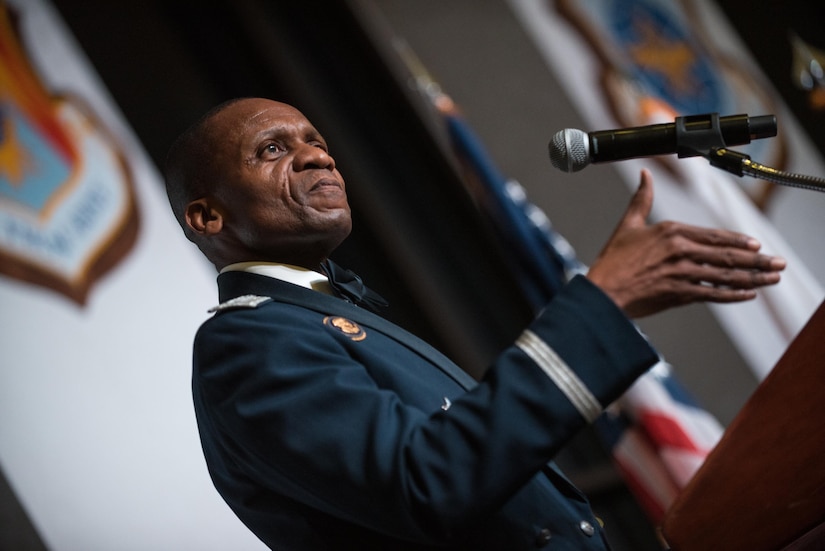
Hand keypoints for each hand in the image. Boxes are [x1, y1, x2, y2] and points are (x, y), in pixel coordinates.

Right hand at [586, 169, 785, 317]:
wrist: (603, 291)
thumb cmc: (613, 262)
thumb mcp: (628, 225)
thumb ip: (641, 199)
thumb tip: (645, 175)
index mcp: (671, 231)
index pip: (714, 236)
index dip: (738, 242)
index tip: (756, 245)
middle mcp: (681, 250)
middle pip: (726, 255)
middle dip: (756, 261)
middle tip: (777, 263)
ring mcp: (682, 273)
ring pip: (725, 275)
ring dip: (752, 277)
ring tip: (770, 279)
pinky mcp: (679, 293)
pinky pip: (713, 294)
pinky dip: (733, 294)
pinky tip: (748, 294)